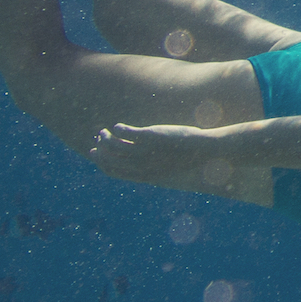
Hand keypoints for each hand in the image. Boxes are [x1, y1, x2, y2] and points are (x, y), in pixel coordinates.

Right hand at [87, 122, 223, 182]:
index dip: (101, 163)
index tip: (95, 154)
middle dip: (99, 150)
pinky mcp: (149, 136)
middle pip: (109, 159)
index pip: (114, 172)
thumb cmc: (189, 159)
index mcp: (144, 175)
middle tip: (97, 139)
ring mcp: (144, 151)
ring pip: (113, 145)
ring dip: (105, 138)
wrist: (205, 151)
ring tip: (105, 131)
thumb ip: (152, 167)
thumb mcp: (167, 167)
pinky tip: (118, 126)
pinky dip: (118, 129)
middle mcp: (140, 165)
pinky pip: (124, 133)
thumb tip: (144, 162)